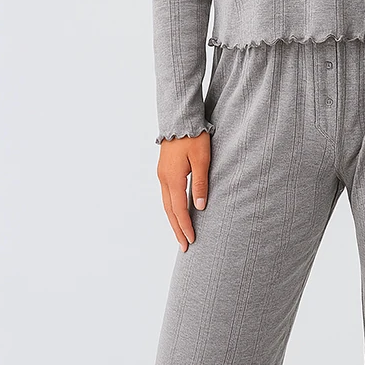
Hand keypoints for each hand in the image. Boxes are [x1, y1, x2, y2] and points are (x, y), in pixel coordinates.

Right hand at [157, 131, 210, 252]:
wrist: (180, 118)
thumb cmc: (194, 137)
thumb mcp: (202, 160)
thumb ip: (200, 184)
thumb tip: (199, 207)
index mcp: (173, 179)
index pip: (179, 210)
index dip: (185, 227)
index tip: (191, 241)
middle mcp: (164, 179)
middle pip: (169, 211)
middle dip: (177, 229)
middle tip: (184, 246)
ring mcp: (162, 174)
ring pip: (166, 203)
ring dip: (173, 220)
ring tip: (181, 233)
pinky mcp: (164, 169)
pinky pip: (167, 194)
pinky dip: (172, 207)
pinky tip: (178, 211)